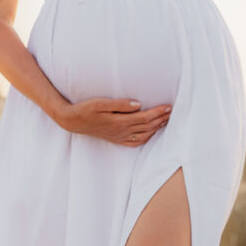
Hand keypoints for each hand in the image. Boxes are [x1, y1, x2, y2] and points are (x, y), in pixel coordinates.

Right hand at [54, 98, 170, 146]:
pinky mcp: (117, 140)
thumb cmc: (85, 109)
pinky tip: (151, 133)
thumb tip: (138, 104)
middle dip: (162, 119)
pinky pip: (136, 142)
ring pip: (144, 134)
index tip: (168, 106)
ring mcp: (120, 137)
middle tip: (172, 112)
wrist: (72, 121)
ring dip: (157, 128)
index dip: (158, 112)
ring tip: (166, 120)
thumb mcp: (100, 103)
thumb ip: (120, 104)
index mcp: (120, 121)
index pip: (145, 117)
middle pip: (148, 126)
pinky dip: (147, 138)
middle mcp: (122, 131)